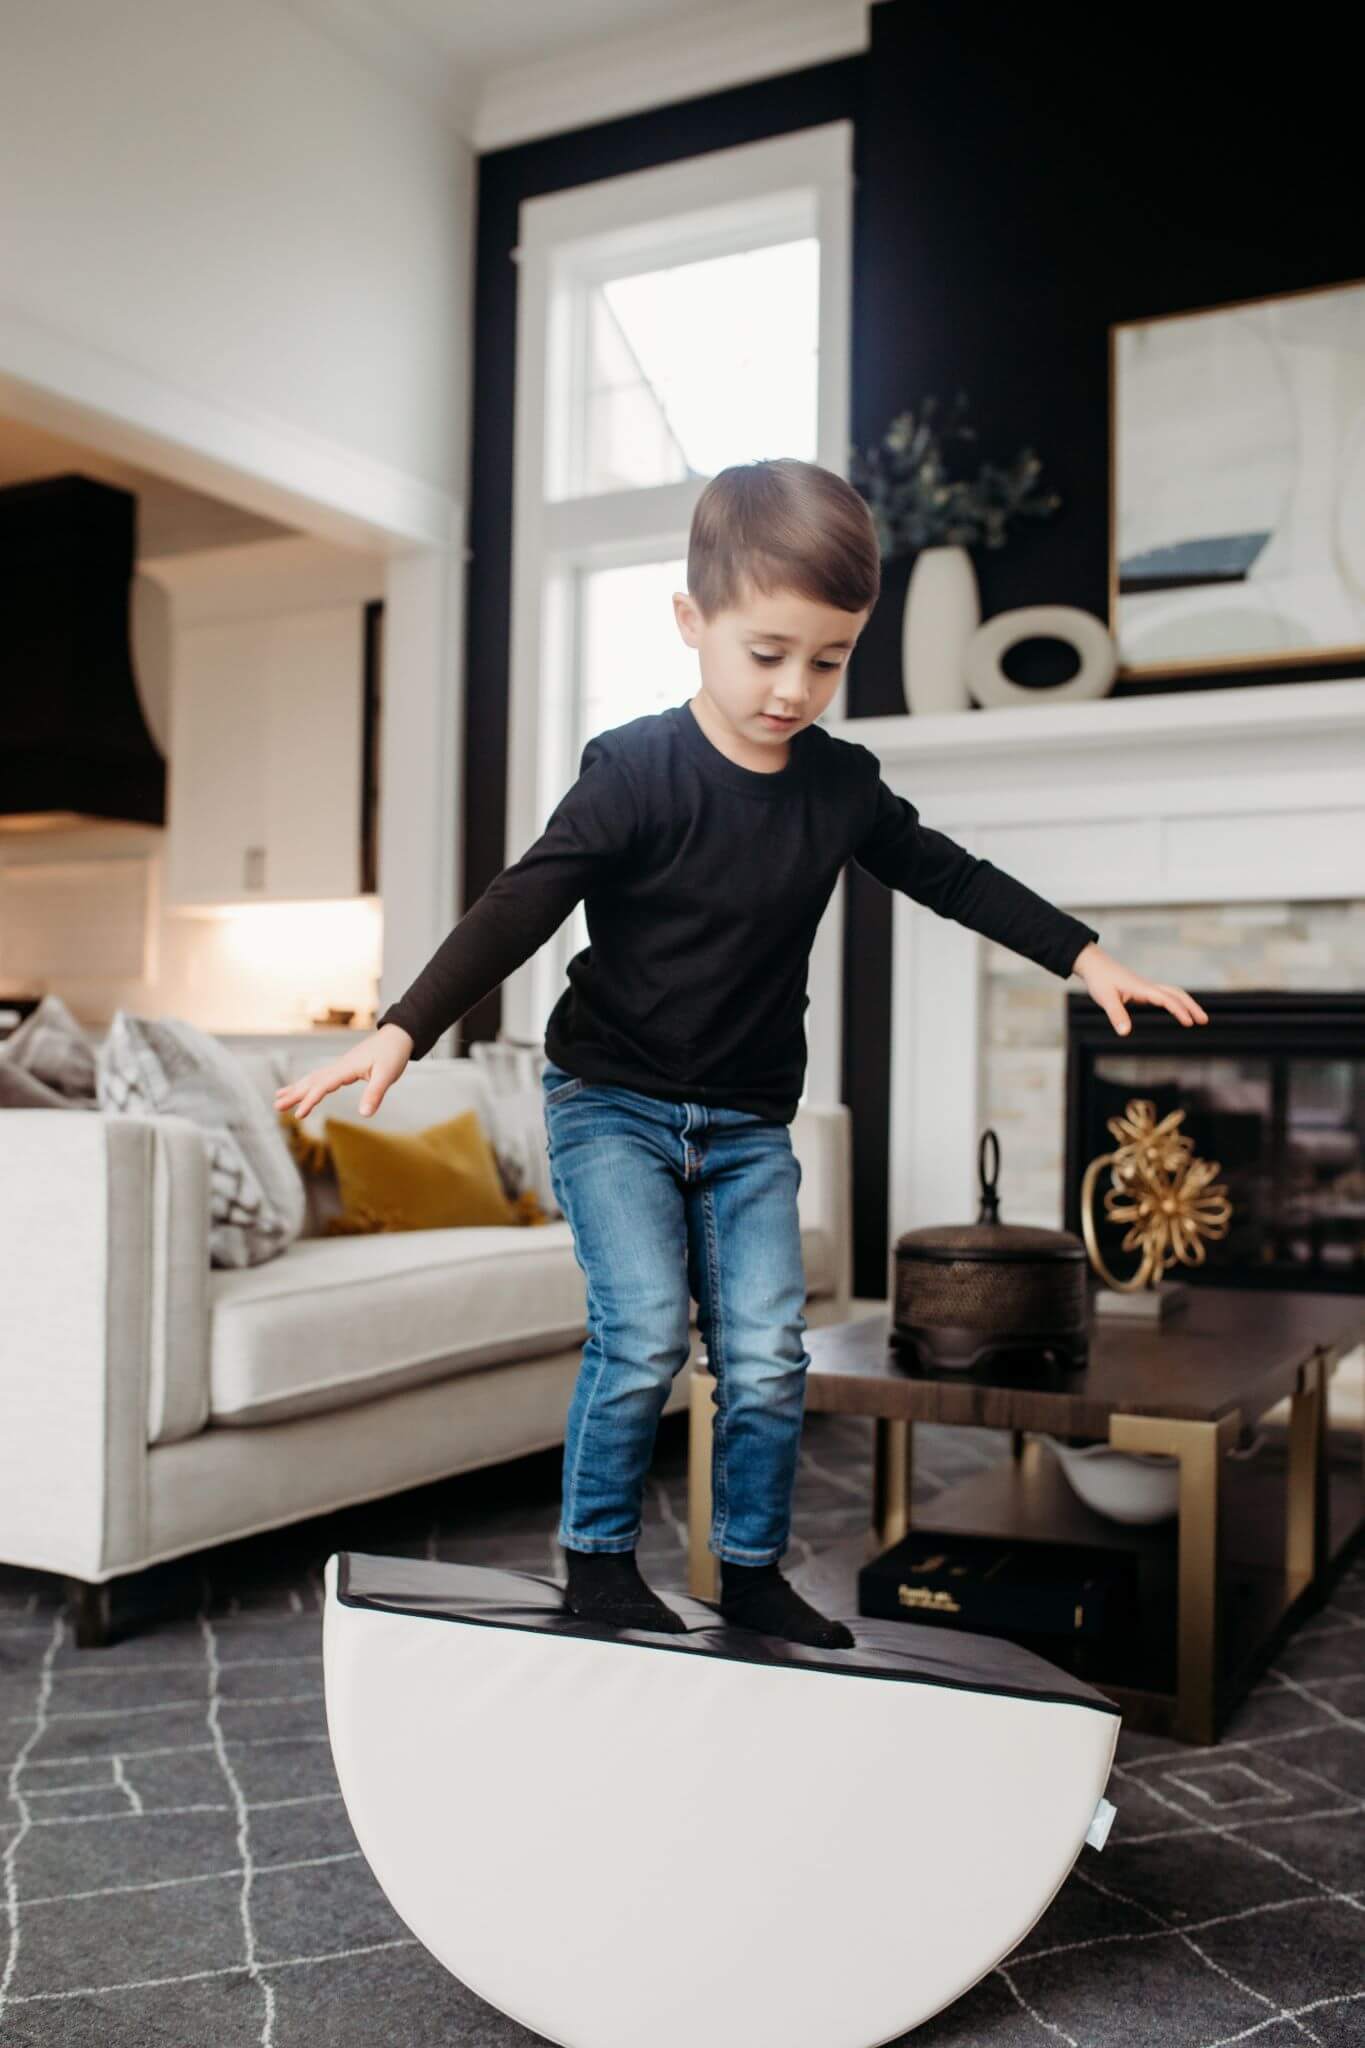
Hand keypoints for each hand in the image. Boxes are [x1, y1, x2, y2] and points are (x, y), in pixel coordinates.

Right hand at [273, 1023, 413, 1120]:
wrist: (398, 1036)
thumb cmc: (393, 1054)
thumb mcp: (387, 1076)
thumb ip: (375, 1094)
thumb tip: (365, 1115)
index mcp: (346, 1068)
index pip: (322, 1086)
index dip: (309, 1101)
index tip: (298, 1115)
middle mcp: (339, 1066)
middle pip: (311, 1081)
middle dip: (294, 1094)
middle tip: (276, 1106)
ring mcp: (340, 1066)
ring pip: (313, 1078)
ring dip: (297, 1088)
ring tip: (280, 1098)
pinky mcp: (344, 1067)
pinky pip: (321, 1077)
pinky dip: (309, 1084)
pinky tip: (304, 1088)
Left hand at [1071, 941, 1208, 1036]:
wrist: (1094, 965)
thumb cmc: (1100, 980)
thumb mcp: (1105, 998)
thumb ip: (1116, 1015)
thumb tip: (1125, 1033)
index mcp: (1143, 988)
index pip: (1167, 999)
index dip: (1179, 1011)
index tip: (1189, 1023)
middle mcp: (1148, 987)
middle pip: (1177, 994)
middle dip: (1192, 1006)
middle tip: (1205, 1021)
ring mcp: (1147, 988)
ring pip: (1173, 993)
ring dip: (1187, 1003)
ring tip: (1198, 1018)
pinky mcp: (1143, 990)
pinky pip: (1165, 995)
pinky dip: (1176, 1002)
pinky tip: (1177, 1010)